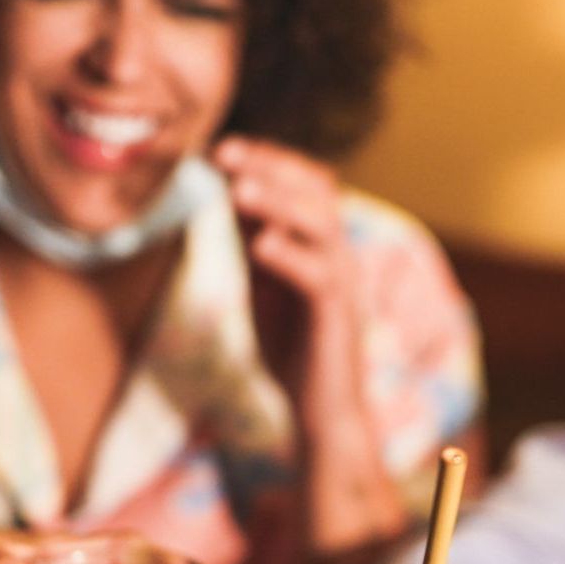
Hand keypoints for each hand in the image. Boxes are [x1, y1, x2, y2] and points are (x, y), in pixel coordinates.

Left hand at [211, 136, 405, 562]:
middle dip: (271, 167)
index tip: (221, 149)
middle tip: (226, 153)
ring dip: (279, 202)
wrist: (324, 414)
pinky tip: (257, 244)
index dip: (267, 160)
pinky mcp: (337, 317)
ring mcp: (343, 284)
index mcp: (322, 245)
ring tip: (238, 189)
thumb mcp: (266, 288)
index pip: (305, 183)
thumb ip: (254, 245)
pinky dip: (289, 255)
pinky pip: (319, 275)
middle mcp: (339, 255)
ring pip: (321, 225)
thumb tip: (230, 194)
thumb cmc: (295, 352)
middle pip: (317, 190)